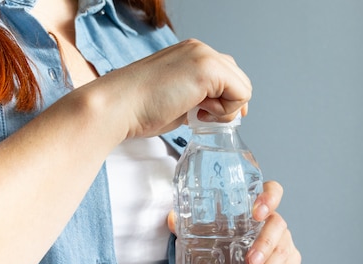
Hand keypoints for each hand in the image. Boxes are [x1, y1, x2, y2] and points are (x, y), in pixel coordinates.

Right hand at [87, 38, 251, 139]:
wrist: (118, 107)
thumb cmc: (140, 108)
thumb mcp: (177, 96)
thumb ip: (200, 97)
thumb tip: (221, 110)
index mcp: (191, 52)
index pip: (228, 74)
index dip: (227, 100)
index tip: (207, 115)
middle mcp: (200, 49)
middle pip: (240, 80)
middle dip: (227, 105)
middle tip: (200, 115)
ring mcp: (205, 56)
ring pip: (243, 88)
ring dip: (225, 109)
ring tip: (197, 114)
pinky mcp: (208, 69)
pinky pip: (241, 95)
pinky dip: (225, 112)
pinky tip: (199, 113)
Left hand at [167, 181, 300, 263]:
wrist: (229, 261)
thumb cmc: (220, 238)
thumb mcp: (203, 230)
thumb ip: (189, 223)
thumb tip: (172, 220)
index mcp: (257, 207)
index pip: (273, 191)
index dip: (269, 198)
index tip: (258, 212)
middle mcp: (274, 223)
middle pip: (278, 227)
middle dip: (265, 245)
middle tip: (250, 262)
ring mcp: (283, 245)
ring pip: (283, 255)